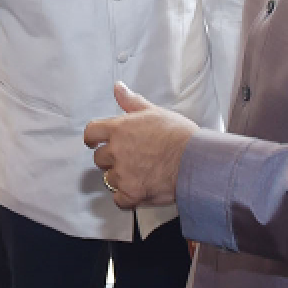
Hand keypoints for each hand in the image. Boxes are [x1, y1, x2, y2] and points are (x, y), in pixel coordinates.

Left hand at [83, 83, 196, 208]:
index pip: (91, 133)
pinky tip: (139, 190)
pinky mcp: (132, 192)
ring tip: (139, 173)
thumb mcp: (154, 112)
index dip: (92, 138)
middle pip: (99, 158)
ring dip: (120, 177)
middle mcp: (117, 151)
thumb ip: (131, 101)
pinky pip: (119, 199)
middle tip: (129, 158)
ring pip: (109, 178)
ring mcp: (123, 173)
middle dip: (110, 159)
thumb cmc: (179, 135)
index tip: (94, 142)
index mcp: (119, 129)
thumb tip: (118, 88)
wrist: (196, 160)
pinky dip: (127, 197)